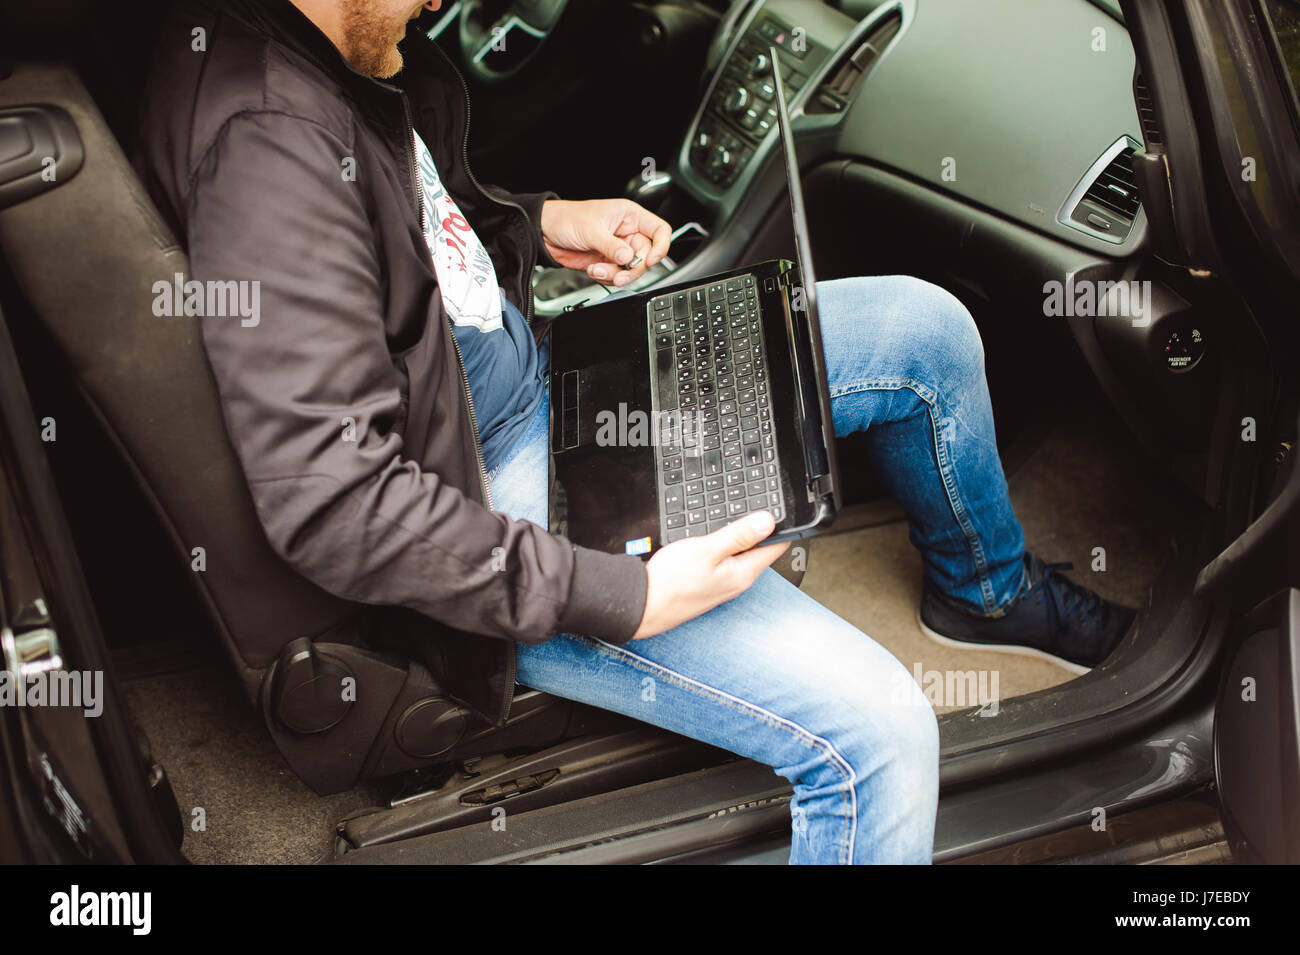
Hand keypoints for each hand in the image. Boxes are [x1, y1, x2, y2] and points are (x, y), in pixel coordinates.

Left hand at [540, 198, 671, 287]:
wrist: (545, 233)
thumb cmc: (566, 218)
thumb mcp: (591, 229)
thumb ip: (611, 245)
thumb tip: (628, 257)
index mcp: (630, 216)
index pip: (659, 230)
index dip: (661, 247)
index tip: (650, 260)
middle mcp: (627, 233)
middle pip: (646, 256)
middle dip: (631, 268)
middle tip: (617, 272)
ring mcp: (618, 249)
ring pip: (631, 270)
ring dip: (616, 275)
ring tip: (598, 270)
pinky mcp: (607, 262)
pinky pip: (617, 276)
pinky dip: (607, 278)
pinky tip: (593, 270)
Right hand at [631, 511, 788, 639]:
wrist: (643, 604)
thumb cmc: (671, 582)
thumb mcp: (707, 549)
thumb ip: (739, 535)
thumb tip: (768, 521)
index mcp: (743, 573)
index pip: (776, 546)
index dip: (780, 525)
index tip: (776, 508)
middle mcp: (738, 582)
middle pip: (759, 549)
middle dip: (759, 529)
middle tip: (751, 509)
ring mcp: (724, 585)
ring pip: (741, 555)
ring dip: (739, 538)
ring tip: (730, 522)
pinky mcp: (710, 585)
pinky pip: (725, 562)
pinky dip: (723, 548)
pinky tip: (712, 541)